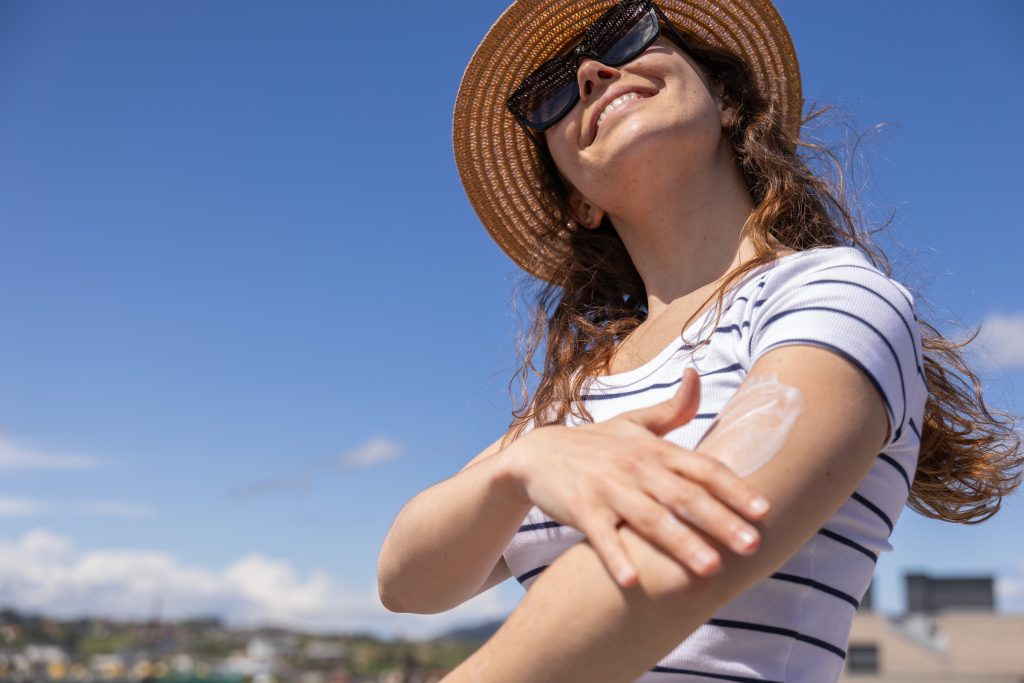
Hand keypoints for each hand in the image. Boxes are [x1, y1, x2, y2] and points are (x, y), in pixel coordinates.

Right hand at [505, 367, 770, 587]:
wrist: (536, 454)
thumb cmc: (595, 443)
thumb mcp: (633, 422)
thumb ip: (672, 408)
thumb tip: (696, 375)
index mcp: (654, 449)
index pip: (702, 468)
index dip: (734, 489)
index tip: (764, 512)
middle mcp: (635, 467)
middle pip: (684, 496)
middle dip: (720, 521)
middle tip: (752, 546)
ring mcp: (607, 488)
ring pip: (650, 519)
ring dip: (680, 544)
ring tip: (709, 568)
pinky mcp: (579, 508)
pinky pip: (601, 536)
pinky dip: (615, 557)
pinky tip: (633, 580)